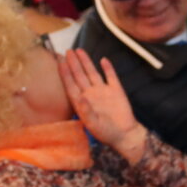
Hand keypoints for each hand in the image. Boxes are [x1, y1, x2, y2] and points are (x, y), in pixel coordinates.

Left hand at [59, 48, 147, 163]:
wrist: (125, 135)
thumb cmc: (107, 133)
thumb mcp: (94, 125)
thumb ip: (86, 111)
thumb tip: (80, 98)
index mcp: (82, 102)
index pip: (71, 85)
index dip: (65, 74)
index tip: (60, 62)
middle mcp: (91, 94)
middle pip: (80, 76)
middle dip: (73, 63)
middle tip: (67, 51)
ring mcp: (103, 91)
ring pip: (92, 73)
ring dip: (86, 62)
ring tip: (79, 50)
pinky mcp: (116, 91)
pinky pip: (111, 77)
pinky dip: (108, 68)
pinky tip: (103, 60)